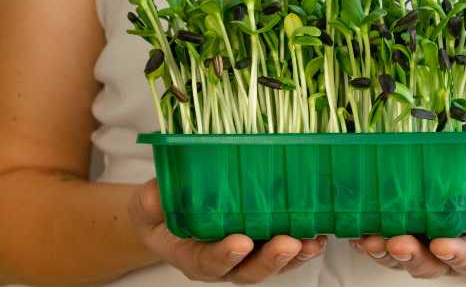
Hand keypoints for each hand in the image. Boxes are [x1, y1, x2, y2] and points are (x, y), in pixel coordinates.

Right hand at [129, 179, 326, 282]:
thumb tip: (155, 195)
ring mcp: (246, 256)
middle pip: (248, 271)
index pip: (208, 263)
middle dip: (270, 260)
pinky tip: (318, 236)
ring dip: (295, 256)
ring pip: (272, 264)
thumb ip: (151, 203)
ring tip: (312, 242)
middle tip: (288, 244)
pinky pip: (286, 252)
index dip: (225, 255)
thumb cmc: (160, 213)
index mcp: (192, 256)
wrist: (170, 216)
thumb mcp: (146, 206)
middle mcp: (223, 263)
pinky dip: (304, 246)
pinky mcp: (263, 243)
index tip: (240, 242)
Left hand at [350, 179, 465, 278]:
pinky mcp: (402, 237)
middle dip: (410, 255)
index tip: (442, 246)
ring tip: (369, 240)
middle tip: (398, 244)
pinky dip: (367, 242)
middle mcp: (445, 256)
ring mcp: (421, 249)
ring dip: (382, 250)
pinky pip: (383, 246)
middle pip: (426, 264)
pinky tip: (355, 234)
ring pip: (400, 259)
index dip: (455, 254)